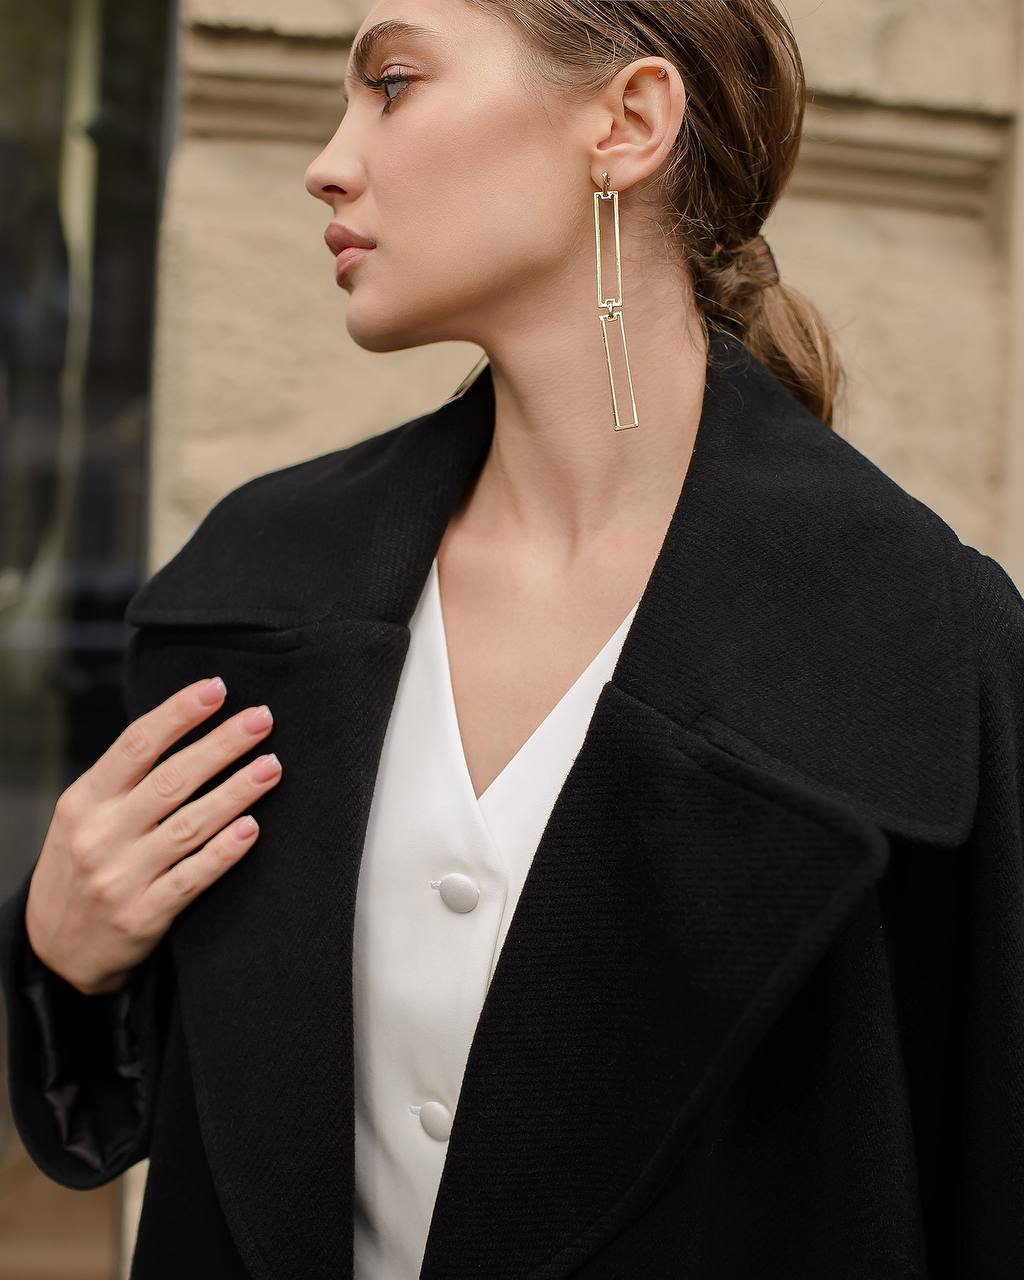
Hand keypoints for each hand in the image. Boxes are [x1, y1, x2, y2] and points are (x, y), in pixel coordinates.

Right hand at [24, 677, 281, 995]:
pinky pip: (193, 877)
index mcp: (85, 800)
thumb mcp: (83, 815)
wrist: (54, 947)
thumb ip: (125, 779)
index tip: (217, 688)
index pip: (136, 744)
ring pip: (190, 825)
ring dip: (237, 792)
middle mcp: (101, 834)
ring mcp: (122, 876)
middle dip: (222, 744)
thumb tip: (188, 725)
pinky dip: (225, 851)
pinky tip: (253, 828)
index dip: (178, 713)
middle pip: (172, 778)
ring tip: (272, 766)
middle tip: (262, 718)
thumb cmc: (82, 863)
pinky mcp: (144, 915)